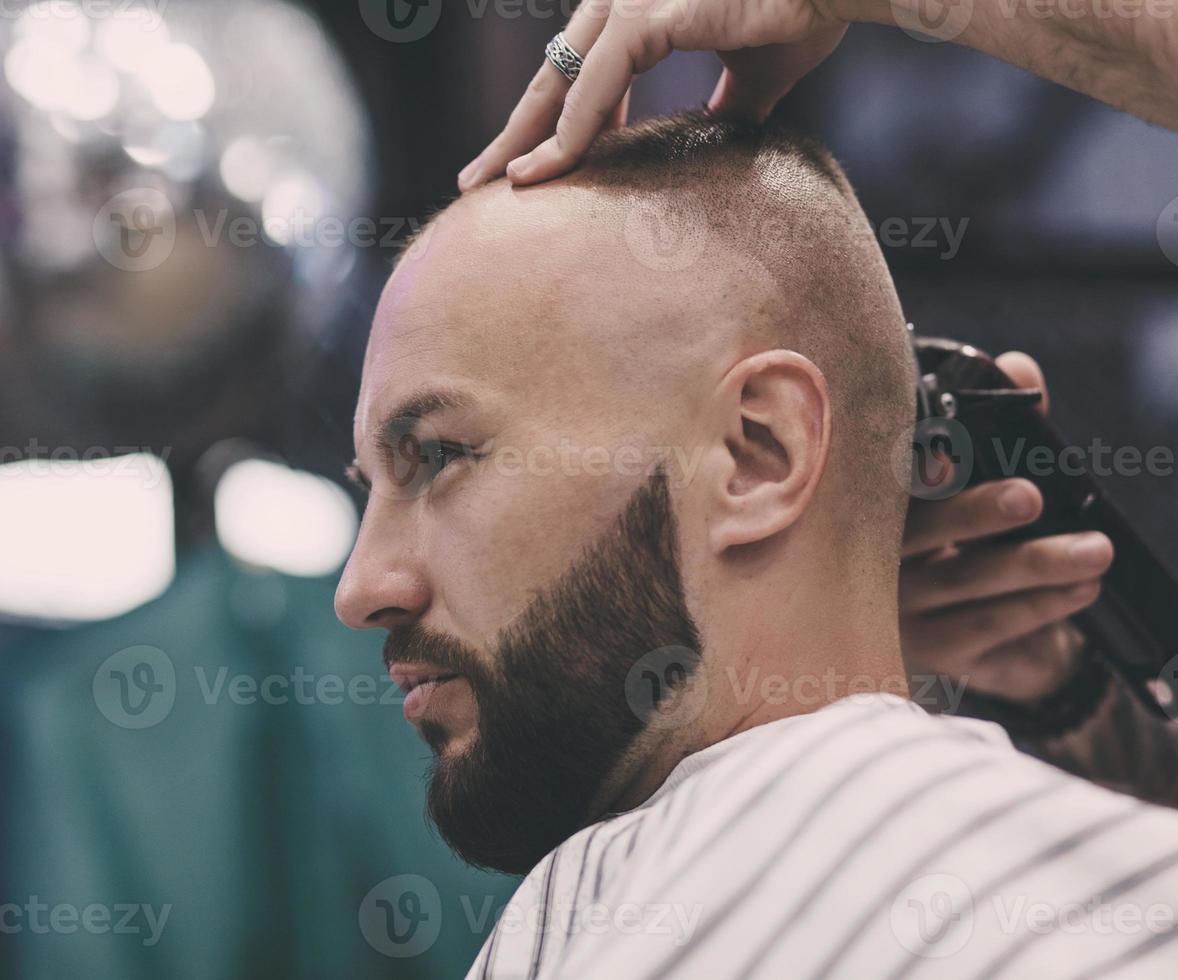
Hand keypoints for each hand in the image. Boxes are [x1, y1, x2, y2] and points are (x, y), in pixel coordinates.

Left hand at [456, 0, 846, 190]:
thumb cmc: (804, 12)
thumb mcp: (754, 73)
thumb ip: (725, 106)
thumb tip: (723, 137)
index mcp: (639, 10)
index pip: (577, 75)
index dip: (547, 123)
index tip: (527, 169)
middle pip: (552, 78)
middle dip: (514, 134)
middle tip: (476, 182)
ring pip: (561, 80)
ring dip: (528, 138)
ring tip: (498, 188)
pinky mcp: (650, 10)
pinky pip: (599, 81)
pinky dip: (574, 126)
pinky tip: (552, 169)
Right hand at [900, 352, 1114, 701]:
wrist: (980, 641)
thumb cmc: (969, 544)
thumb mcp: (979, 485)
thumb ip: (998, 428)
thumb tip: (1020, 367)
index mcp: (876, 510)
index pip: (885, 485)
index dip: (913, 473)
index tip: (945, 459)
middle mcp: (872, 559)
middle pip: (920, 535)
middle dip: (976, 513)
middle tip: (1029, 497)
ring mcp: (897, 610)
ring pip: (962, 583)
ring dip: (1035, 564)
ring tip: (1095, 549)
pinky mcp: (931, 654)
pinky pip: (985, 629)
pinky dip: (1038, 608)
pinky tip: (1081, 590)